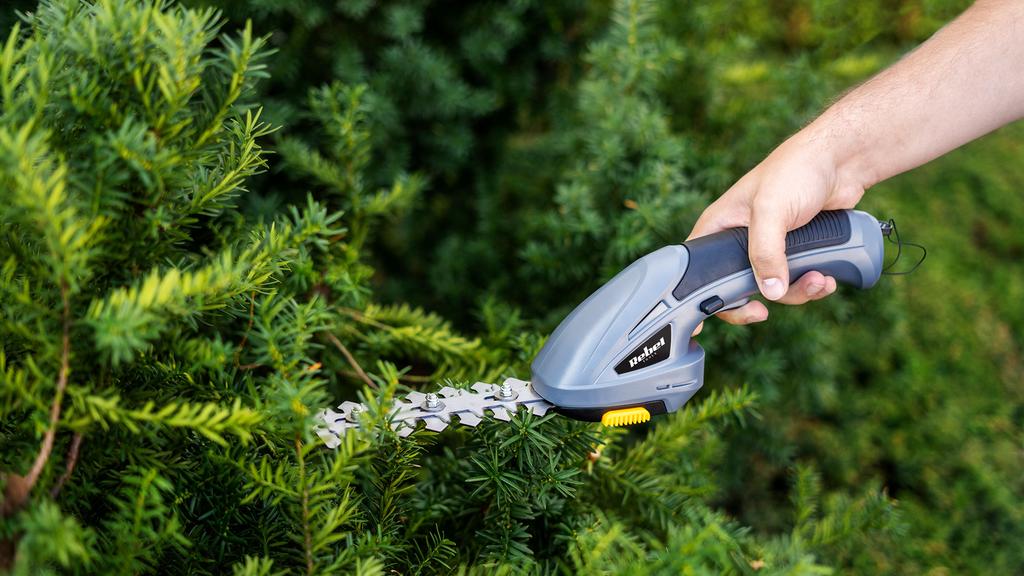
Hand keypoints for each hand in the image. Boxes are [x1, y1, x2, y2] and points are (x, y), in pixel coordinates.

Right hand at [687, 135, 864, 332]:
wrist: (842, 161)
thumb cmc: (796, 171)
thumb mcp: (771, 210)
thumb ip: (765, 253)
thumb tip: (768, 293)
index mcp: (719, 227)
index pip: (699, 270)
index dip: (700, 297)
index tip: (703, 325)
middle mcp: (739, 241)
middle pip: (737, 287)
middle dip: (759, 299)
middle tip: (764, 312)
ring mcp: (770, 248)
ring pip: (773, 289)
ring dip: (798, 292)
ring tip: (820, 281)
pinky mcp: (797, 252)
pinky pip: (798, 281)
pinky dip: (814, 285)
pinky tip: (829, 277)